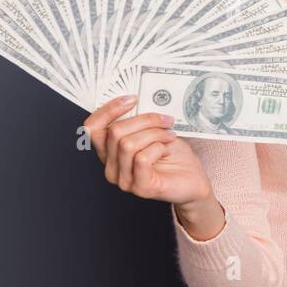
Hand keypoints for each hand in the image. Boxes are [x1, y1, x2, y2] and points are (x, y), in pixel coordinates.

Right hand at [82, 95, 212, 205]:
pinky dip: (159, 148)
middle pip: (114, 132)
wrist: (193, 181)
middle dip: (144, 120)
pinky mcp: (141, 187)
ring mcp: (124, 180)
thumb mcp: (153, 132)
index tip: (132, 99)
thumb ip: (138, 121)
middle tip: (165, 120)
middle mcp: (111, 167)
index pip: (92, 128)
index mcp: (109, 152)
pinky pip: (142, 159)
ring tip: (169, 135)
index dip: (108, 110)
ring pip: (128, 144)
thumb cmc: (174, 156)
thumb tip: (135, 100)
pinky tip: (167, 151)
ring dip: (154, 134)